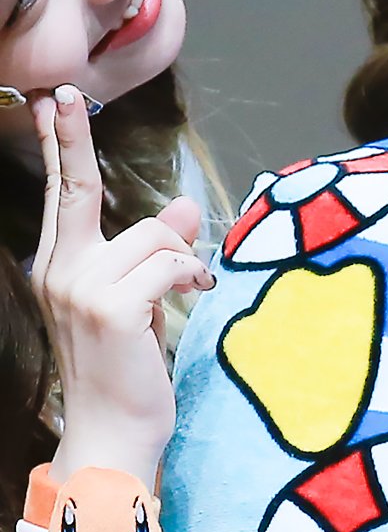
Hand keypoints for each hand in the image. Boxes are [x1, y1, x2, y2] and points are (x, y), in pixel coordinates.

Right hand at [31, 88, 213, 485]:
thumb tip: (182, 208)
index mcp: (58, 269)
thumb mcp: (142, 304)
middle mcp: (59, 271)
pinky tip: (192, 299)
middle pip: (74, 189)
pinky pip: (168, 264)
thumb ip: (154, 255)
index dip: (58, 147)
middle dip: (71, 138)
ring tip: (184, 294)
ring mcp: (80, 288)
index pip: (59, 197)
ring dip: (181, 260)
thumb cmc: (127, 373)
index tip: (51, 103)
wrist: (113, 435)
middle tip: (68, 96)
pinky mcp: (111, 306)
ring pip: (150, 235)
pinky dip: (190, 278)